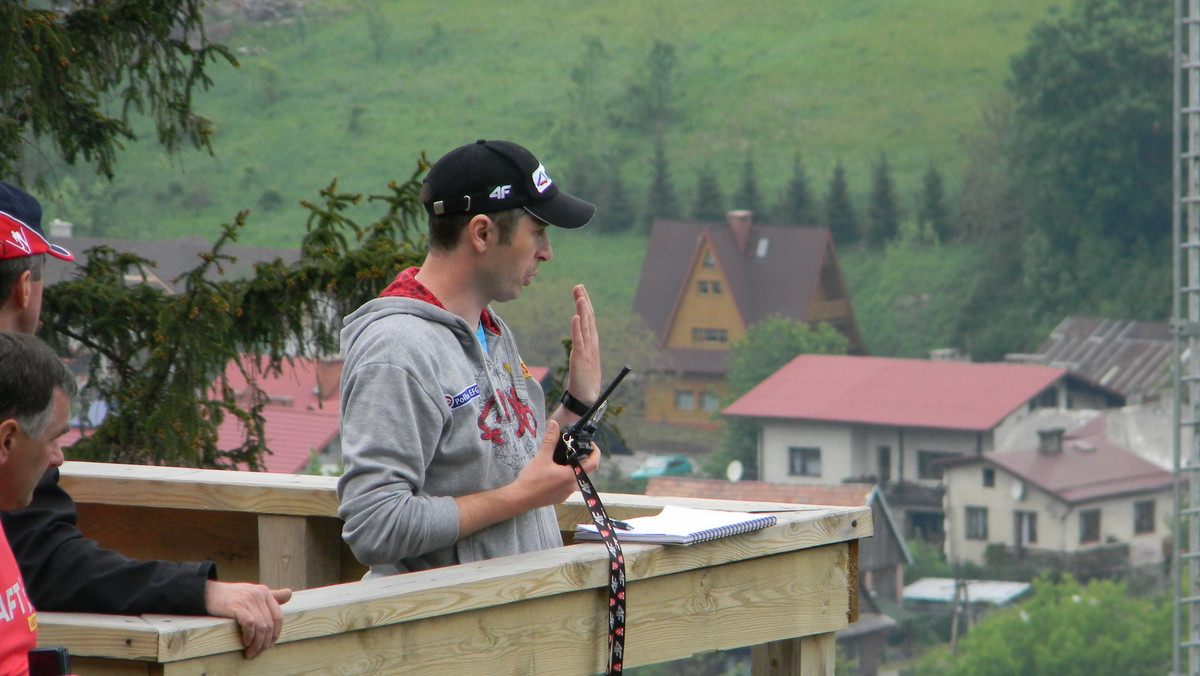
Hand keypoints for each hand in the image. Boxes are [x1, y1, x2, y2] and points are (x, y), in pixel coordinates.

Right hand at [204, 580, 292, 658]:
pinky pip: (250, 624)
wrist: (209, 593)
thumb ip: (271, 595)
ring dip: (257, 643)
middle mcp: (259, 594)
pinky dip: (249, 636)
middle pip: (269, 624)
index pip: (278, 617)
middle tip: (258, 652)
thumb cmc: (232, 596)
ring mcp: (249, 599)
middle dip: (265, 642)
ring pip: (261, 627)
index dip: (275, 634)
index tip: (269, 644)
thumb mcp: (254, 593)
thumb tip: (290, 593)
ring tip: (251, 652)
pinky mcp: (237, 606)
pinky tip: (245, 642)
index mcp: (265, 592)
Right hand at [520, 420, 601, 504]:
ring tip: (563, 458)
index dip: (595, 452)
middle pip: (585, 470)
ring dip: (573, 467)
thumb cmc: (531, 480)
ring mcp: (566, 493)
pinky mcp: (560, 497)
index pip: (593, 463)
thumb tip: (554, 424)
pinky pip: (568, 485)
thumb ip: (550, 440)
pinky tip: (555, 471)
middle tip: (575, 448)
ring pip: (576, 477)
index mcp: (571, 475)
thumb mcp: (541, 457)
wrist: (520, 499)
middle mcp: (572, 486)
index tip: (590, 444)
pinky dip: (566, 476)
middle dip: (583, 458)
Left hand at [565, 284, 601, 406]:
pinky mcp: (580, 359)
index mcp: (591, 344)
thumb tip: (579, 338)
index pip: (589, 319)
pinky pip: (579, 341)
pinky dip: (577, 329)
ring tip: (579, 296)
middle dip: (583, 301)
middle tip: (578, 286)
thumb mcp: (584, 360)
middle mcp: (591, 345)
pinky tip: (575, 317)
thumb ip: (582, 347)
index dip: (585, 304)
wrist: (586, 399)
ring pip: (585, 327)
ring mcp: (587, 351)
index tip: (580, 291)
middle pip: (588, 318)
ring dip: (582, 310)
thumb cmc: (584, 382)